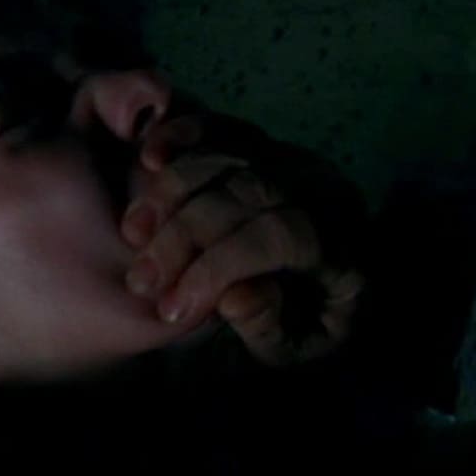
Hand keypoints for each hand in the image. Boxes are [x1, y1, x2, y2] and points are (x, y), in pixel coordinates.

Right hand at [120, 96, 366, 365]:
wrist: (344, 277)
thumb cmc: (314, 320)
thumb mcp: (301, 345)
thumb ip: (271, 325)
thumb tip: (233, 298)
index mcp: (341, 242)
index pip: (278, 237)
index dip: (219, 267)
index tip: (171, 307)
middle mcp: (321, 189)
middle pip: (245, 195)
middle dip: (184, 235)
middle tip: (140, 281)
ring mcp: (293, 159)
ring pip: (227, 159)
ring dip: (171, 191)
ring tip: (132, 234)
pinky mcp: (265, 144)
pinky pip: (222, 129)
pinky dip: (183, 135)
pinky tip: (148, 157)